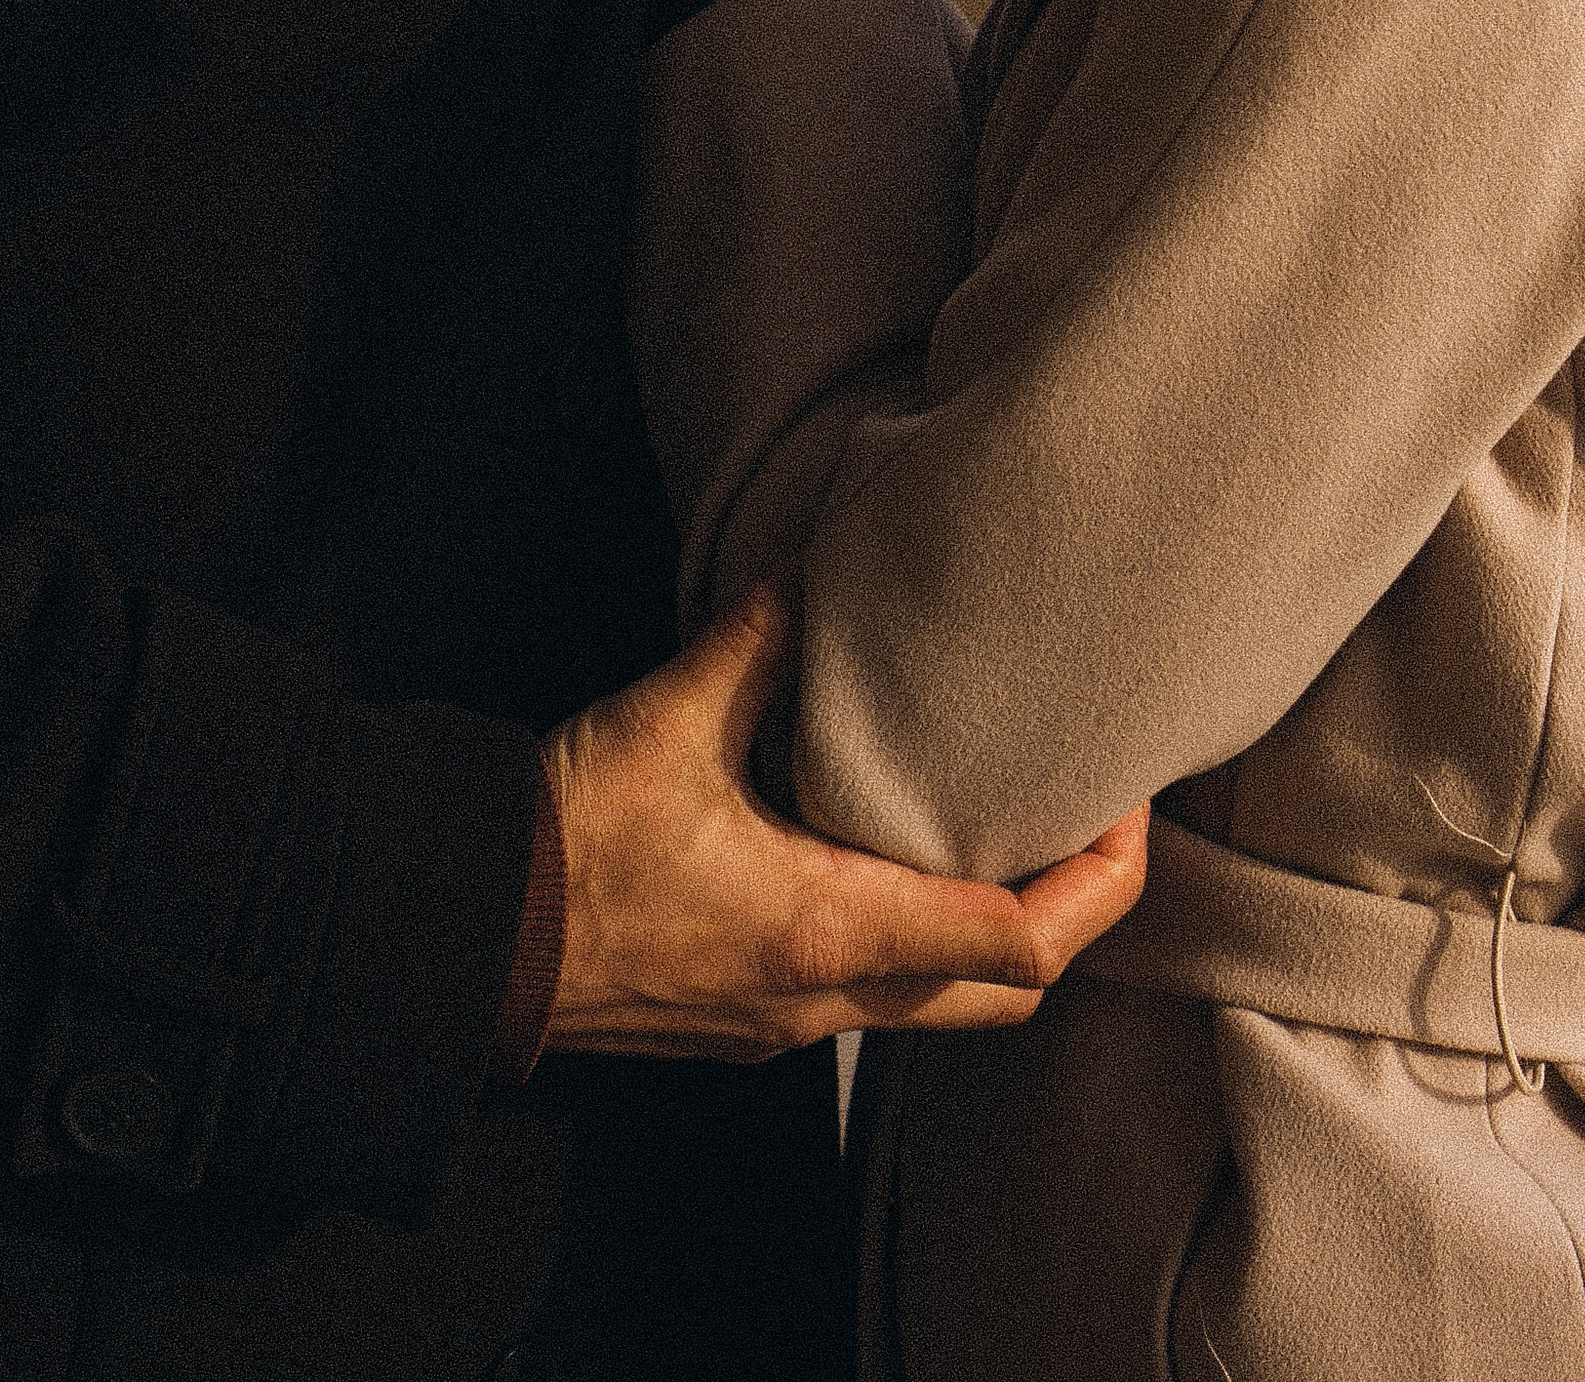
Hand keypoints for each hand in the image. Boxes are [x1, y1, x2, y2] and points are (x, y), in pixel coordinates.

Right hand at [540, 588, 1147, 1059]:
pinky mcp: (753, 1021)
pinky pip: (878, 997)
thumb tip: (832, 559)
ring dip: (998, 925)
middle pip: (1008, 994)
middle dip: (1075, 915)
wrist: (456, 940)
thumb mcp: (672, 714)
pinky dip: (924, 935)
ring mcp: (788, 1025)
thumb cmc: (558, 843)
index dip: (1102, 878)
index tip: (1128, 803)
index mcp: (828, 930)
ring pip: (944, 1003)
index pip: (1021, 943)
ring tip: (1016, 820)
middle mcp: (824, 1001)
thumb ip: (769, 635)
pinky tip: (905, 851)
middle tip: (1098, 817)